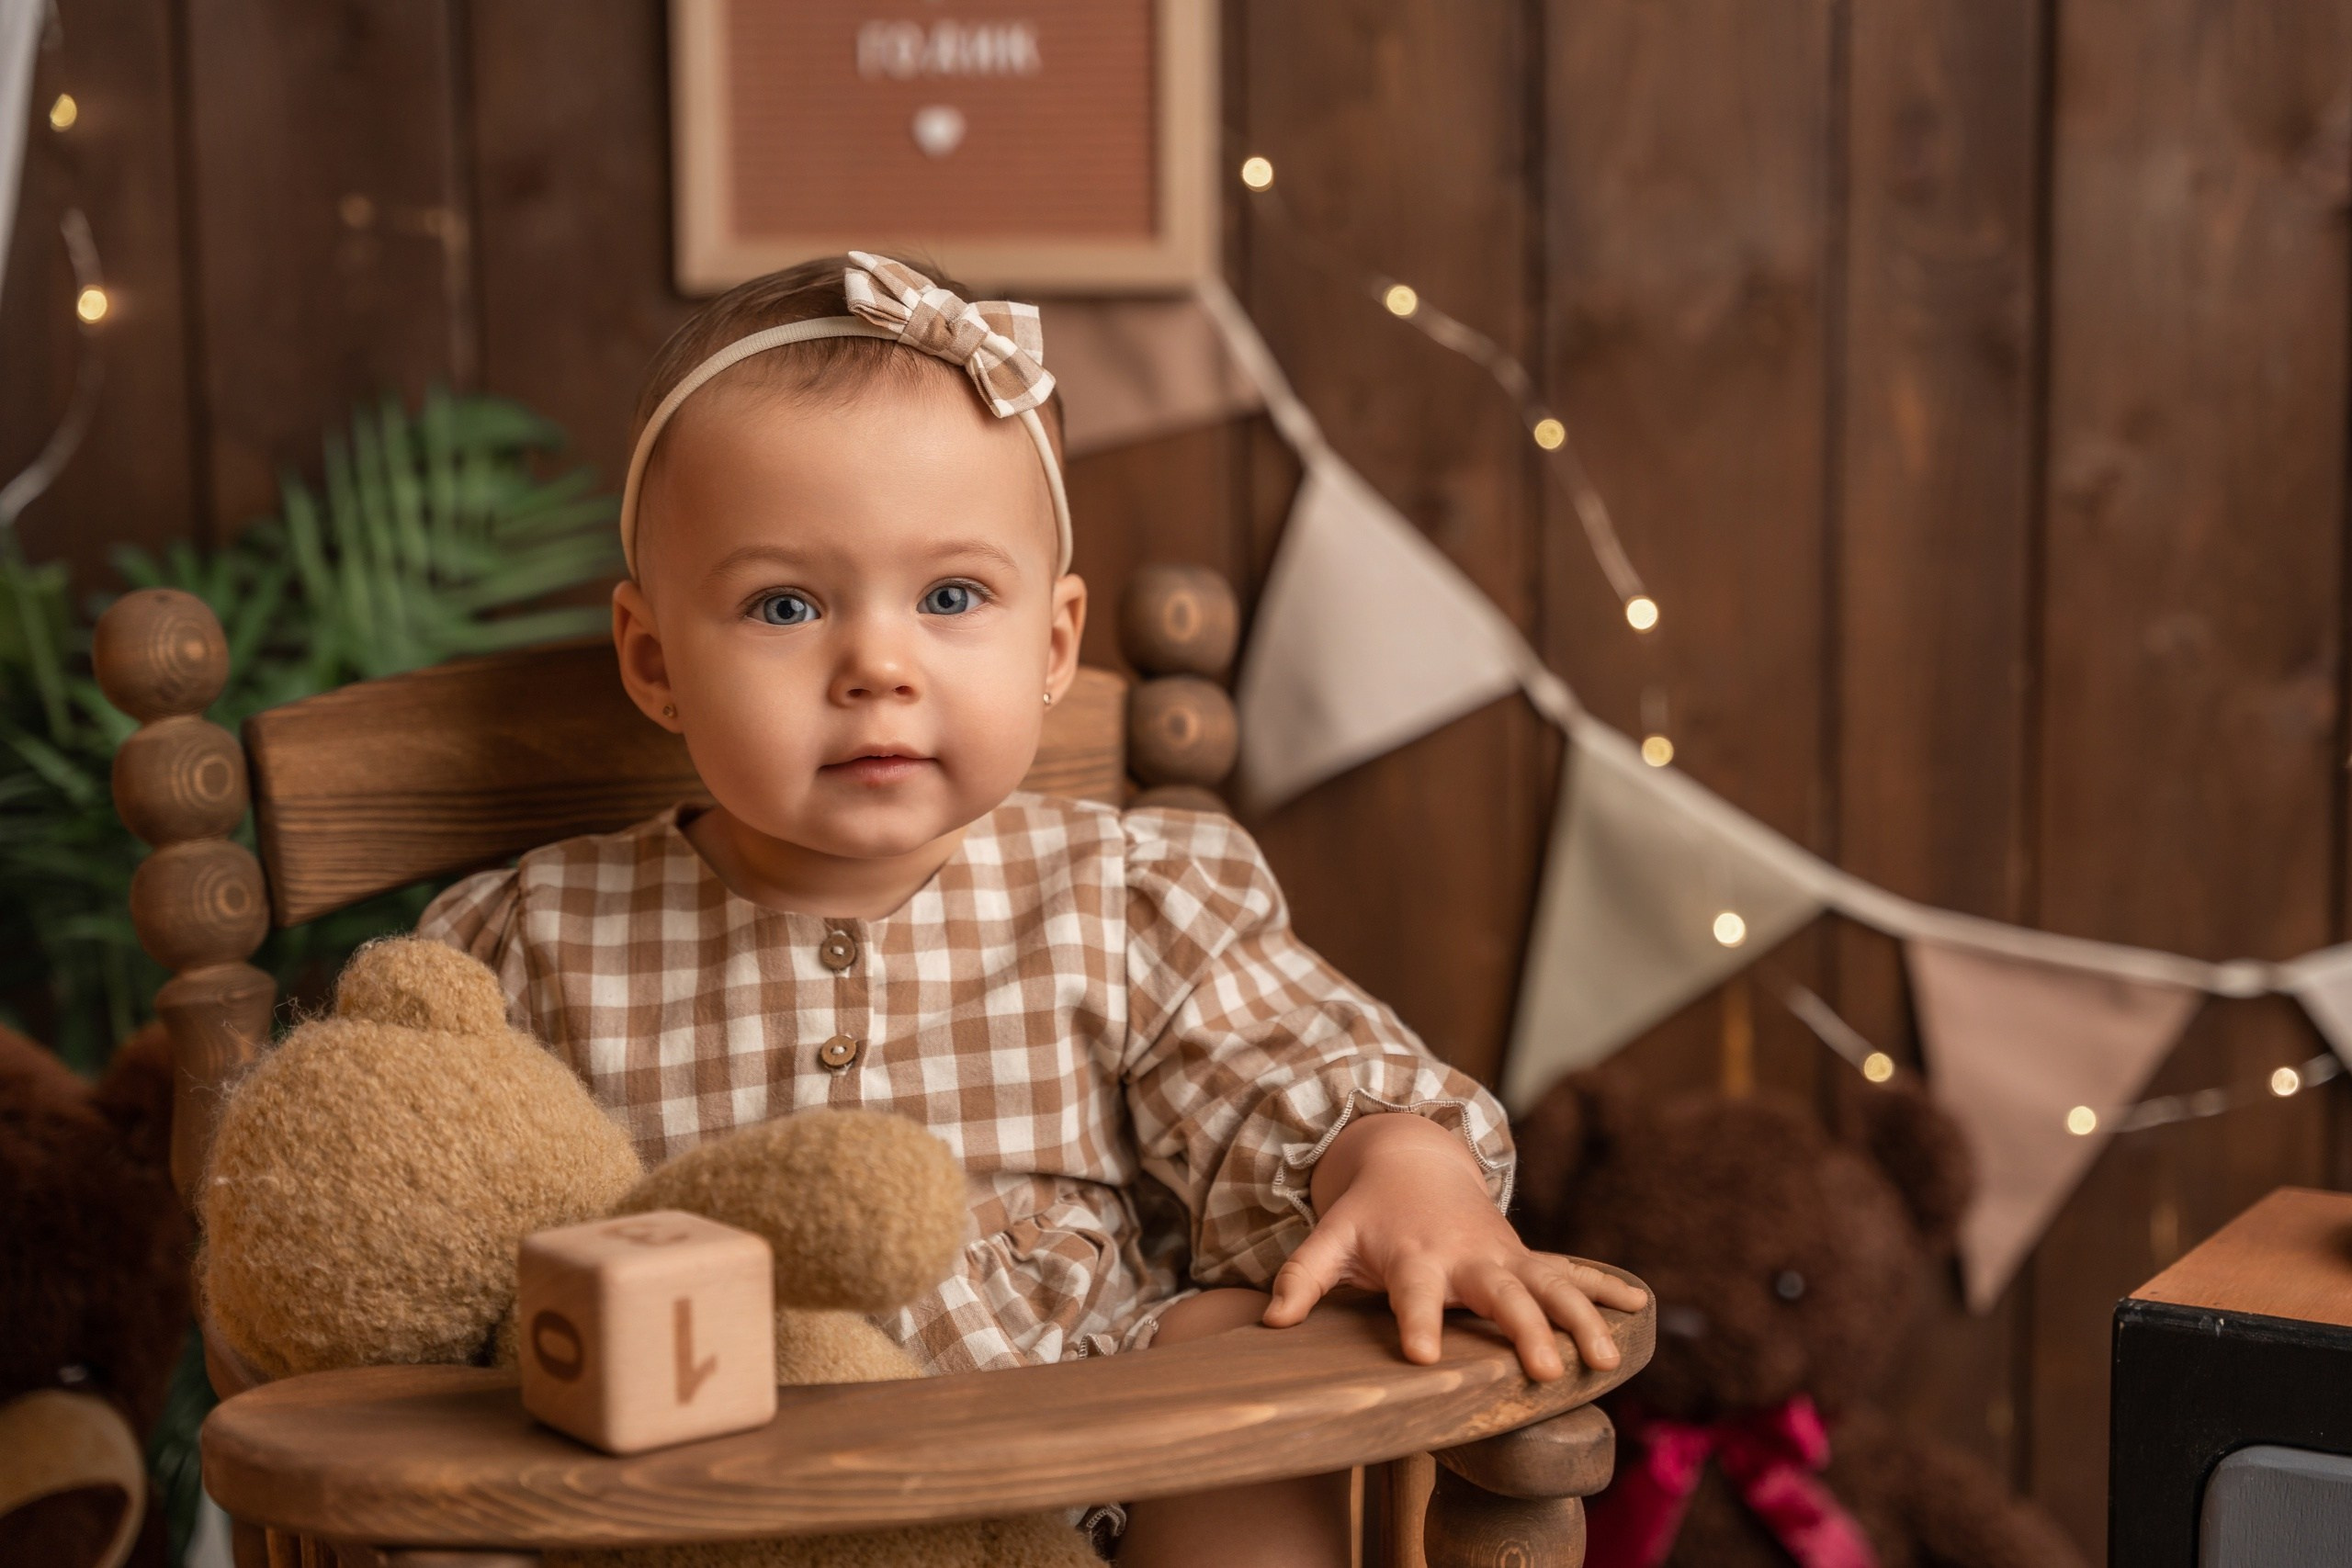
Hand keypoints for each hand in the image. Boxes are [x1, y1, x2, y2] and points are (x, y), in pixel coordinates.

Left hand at [1259, 1112, 1646, 1379]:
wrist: (1412, 1159)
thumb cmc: (1368, 1213)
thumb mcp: (1331, 1236)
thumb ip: (1303, 1274)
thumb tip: (1271, 1319)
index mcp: (1415, 1256)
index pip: (1414, 1293)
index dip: (1417, 1321)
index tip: (1423, 1356)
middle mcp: (1466, 1257)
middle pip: (1499, 1294)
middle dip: (1524, 1330)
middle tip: (1542, 1370)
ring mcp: (1503, 1257)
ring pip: (1549, 1286)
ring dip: (1580, 1319)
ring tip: (1605, 1361)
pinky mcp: (1525, 1259)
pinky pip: (1572, 1273)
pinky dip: (1605, 1289)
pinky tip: (1639, 1311)